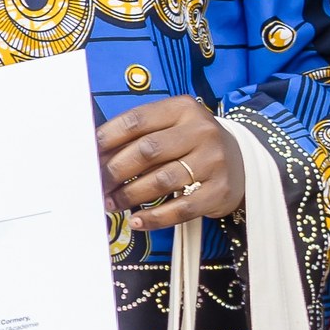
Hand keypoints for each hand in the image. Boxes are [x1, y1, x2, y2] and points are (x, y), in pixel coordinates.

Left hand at [97, 96, 243, 231]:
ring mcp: (214, 161)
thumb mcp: (169, 127)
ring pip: (161, 180)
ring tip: (111, 203)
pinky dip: (155, 217)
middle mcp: (201, 131)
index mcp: (182, 109)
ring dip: (129, 195)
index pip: (135, 121)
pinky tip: (136, 221)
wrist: (242, 162)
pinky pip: (181, 208)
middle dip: (114, 171)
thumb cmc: (190, 144)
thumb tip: (94, 156)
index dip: (106, 139)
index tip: (86, 156)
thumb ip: (136, 136)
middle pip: (146, 151)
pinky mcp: (220, 190)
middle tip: (97, 185)